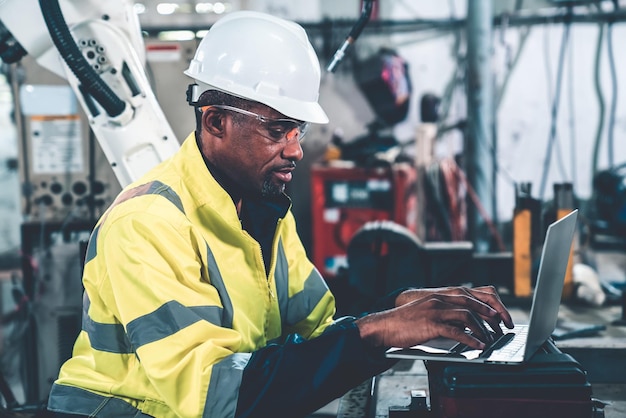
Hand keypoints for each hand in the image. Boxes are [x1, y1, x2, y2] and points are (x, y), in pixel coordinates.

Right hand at [395, 286, 513, 335]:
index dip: (487, 305)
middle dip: (491, 316)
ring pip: (468, 316)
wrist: (384, 326)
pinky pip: (456, 331)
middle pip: (473, 303)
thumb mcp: (427, 311)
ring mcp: (436, 311)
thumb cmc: (404, 322)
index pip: (470, 296)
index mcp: (439, 295)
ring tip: (490, 340)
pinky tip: (477, 346)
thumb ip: (444, 313)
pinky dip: (470, 340)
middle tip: (501, 328)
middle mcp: (439, 299)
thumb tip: (464, 323)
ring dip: (482, 329)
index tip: (499, 316)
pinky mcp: (431, 325)